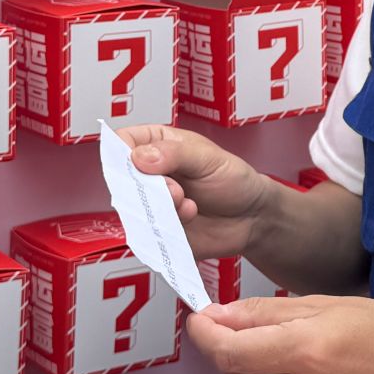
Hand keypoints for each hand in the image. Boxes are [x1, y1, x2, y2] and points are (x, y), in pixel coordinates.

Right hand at [118, 123, 270, 258]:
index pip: (122, 142)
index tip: (138, 162)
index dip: (122, 151)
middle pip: (121, 178)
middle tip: (174, 188)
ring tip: (188, 204)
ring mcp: (151, 204)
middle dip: (145, 185)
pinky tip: (191, 216)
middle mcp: (148, 175)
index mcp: (157, 146)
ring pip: (133, 207)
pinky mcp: (157, 230)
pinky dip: (168, 225)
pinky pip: (147, 231)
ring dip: (160, 206)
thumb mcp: (208, 158)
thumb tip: (138, 157)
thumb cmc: (232, 179)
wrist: (252, 217)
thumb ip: (174, 154)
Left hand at [186, 296, 373, 373]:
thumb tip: (216, 317)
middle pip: (236, 372)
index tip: (198, 319)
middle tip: (248, 328)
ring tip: (292, 352)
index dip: (205, 335)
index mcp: (308, 351)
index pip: (230, 352)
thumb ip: (263, 314)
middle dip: (232, 348)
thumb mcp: (324, 306)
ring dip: (255, 370)